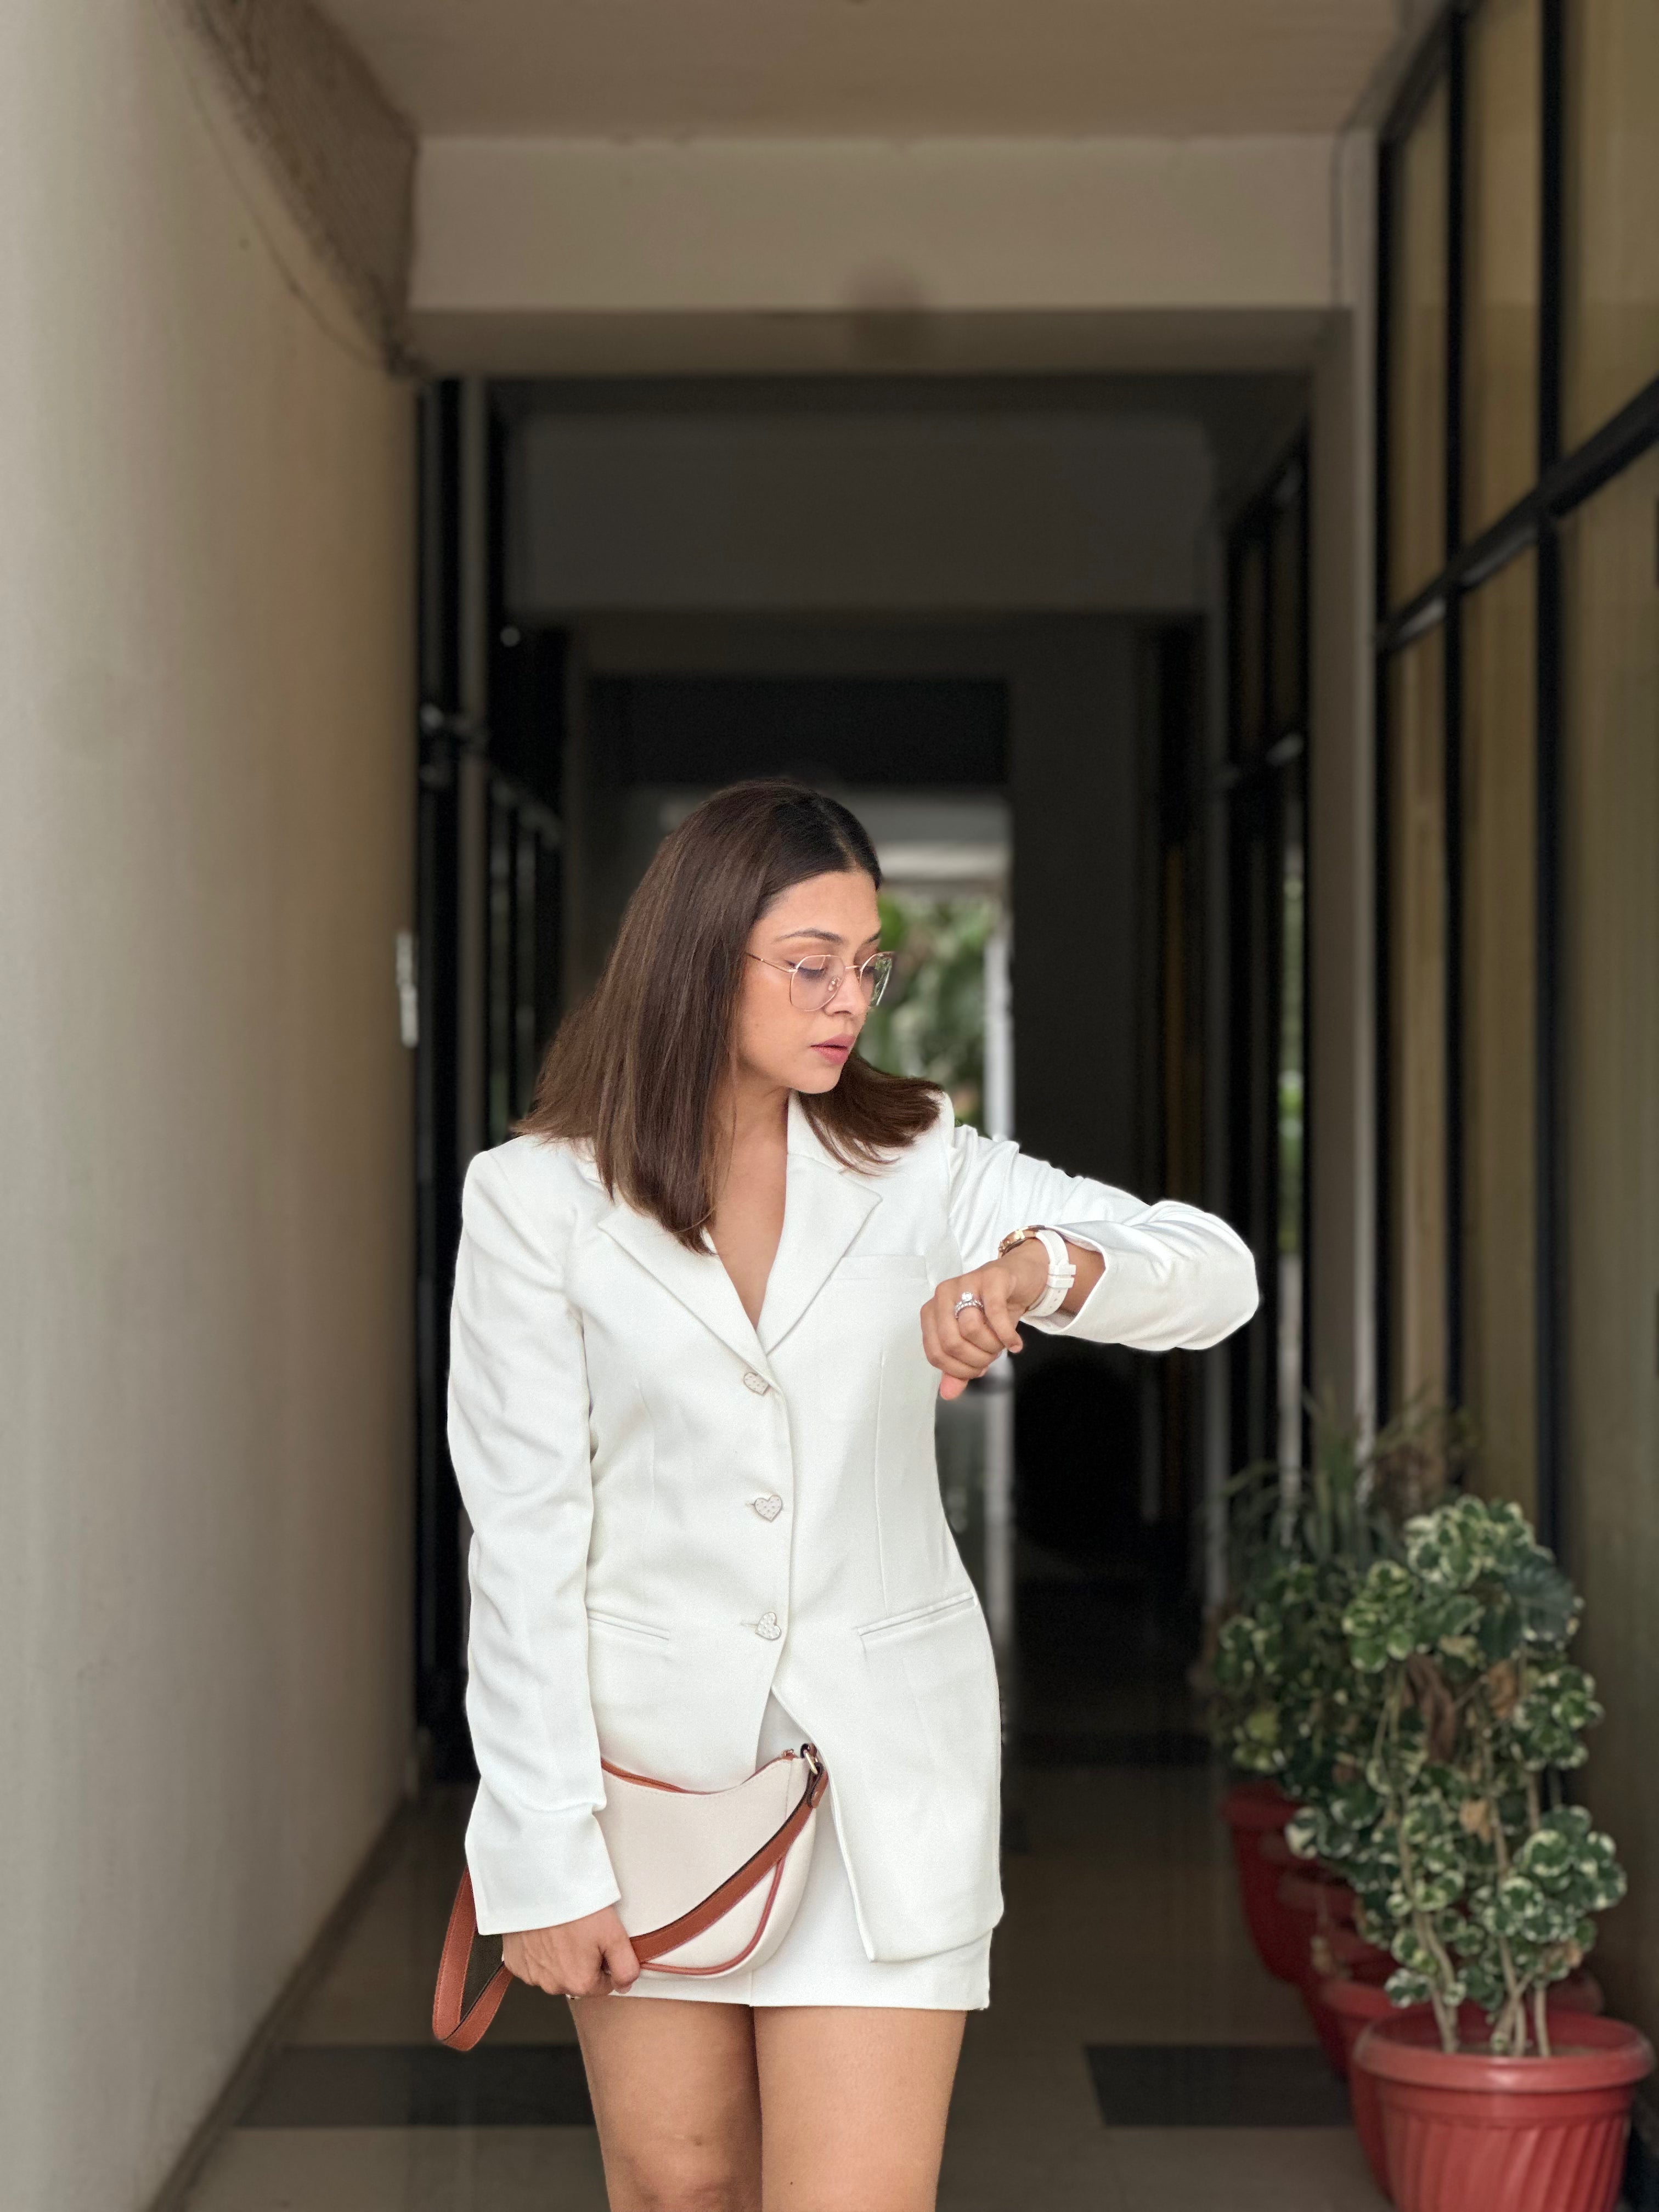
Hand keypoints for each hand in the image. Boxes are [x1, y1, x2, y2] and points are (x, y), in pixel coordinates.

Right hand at [501, 1905, 640, 1997]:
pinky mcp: (515, 1962)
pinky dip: (539, 1952)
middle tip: (581, 1931)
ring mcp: (532, 1975)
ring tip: (562, 1929)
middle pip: (577, 1979)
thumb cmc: (576, 1906)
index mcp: (579, 1983)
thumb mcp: (614, 1934)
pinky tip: (544, 1932)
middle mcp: (553, 1986)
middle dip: (582, 1961)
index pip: (603, 1985)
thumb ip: (625, 1967)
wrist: (540, 1886)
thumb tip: (626, 1985)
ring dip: (559, 1957)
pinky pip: (533, 1964)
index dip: (605, 1962)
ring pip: (554, 1973)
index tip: (599, 1941)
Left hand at [921, 1240, 1049, 1400]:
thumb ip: (958, 1367)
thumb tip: (948, 1394)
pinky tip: (1015, 1343)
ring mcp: (966, 1283)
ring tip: (1001, 1344)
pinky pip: (995, 1313)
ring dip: (992, 1346)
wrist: (1020, 1278)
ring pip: (971, 1328)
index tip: (977, 1370)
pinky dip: (1007, 1335)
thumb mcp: (974, 1342)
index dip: (958, 1370)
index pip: (935, 1353)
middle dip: (976, 1359)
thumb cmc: (993, 1311)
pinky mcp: (991, 1277)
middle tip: (991, 1357)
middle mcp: (943, 1295)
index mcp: (932, 1312)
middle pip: (951, 1342)